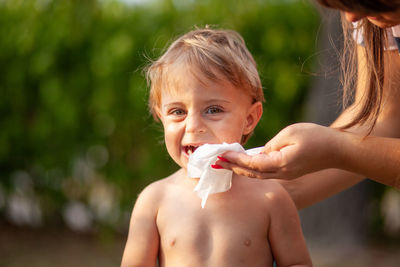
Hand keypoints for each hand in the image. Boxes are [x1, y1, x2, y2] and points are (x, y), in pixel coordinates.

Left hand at [216, 123, 341, 178]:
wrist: (338, 150)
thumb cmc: (316, 137)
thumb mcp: (290, 134)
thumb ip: (271, 145)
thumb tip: (259, 153)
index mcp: (280, 163)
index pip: (251, 163)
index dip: (234, 160)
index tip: (220, 155)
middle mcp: (281, 173)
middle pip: (250, 173)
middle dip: (232, 168)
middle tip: (215, 163)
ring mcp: (285, 175)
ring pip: (257, 175)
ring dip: (240, 170)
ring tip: (225, 164)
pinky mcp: (288, 173)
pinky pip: (265, 174)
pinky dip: (251, 170)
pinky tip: (243, 165)